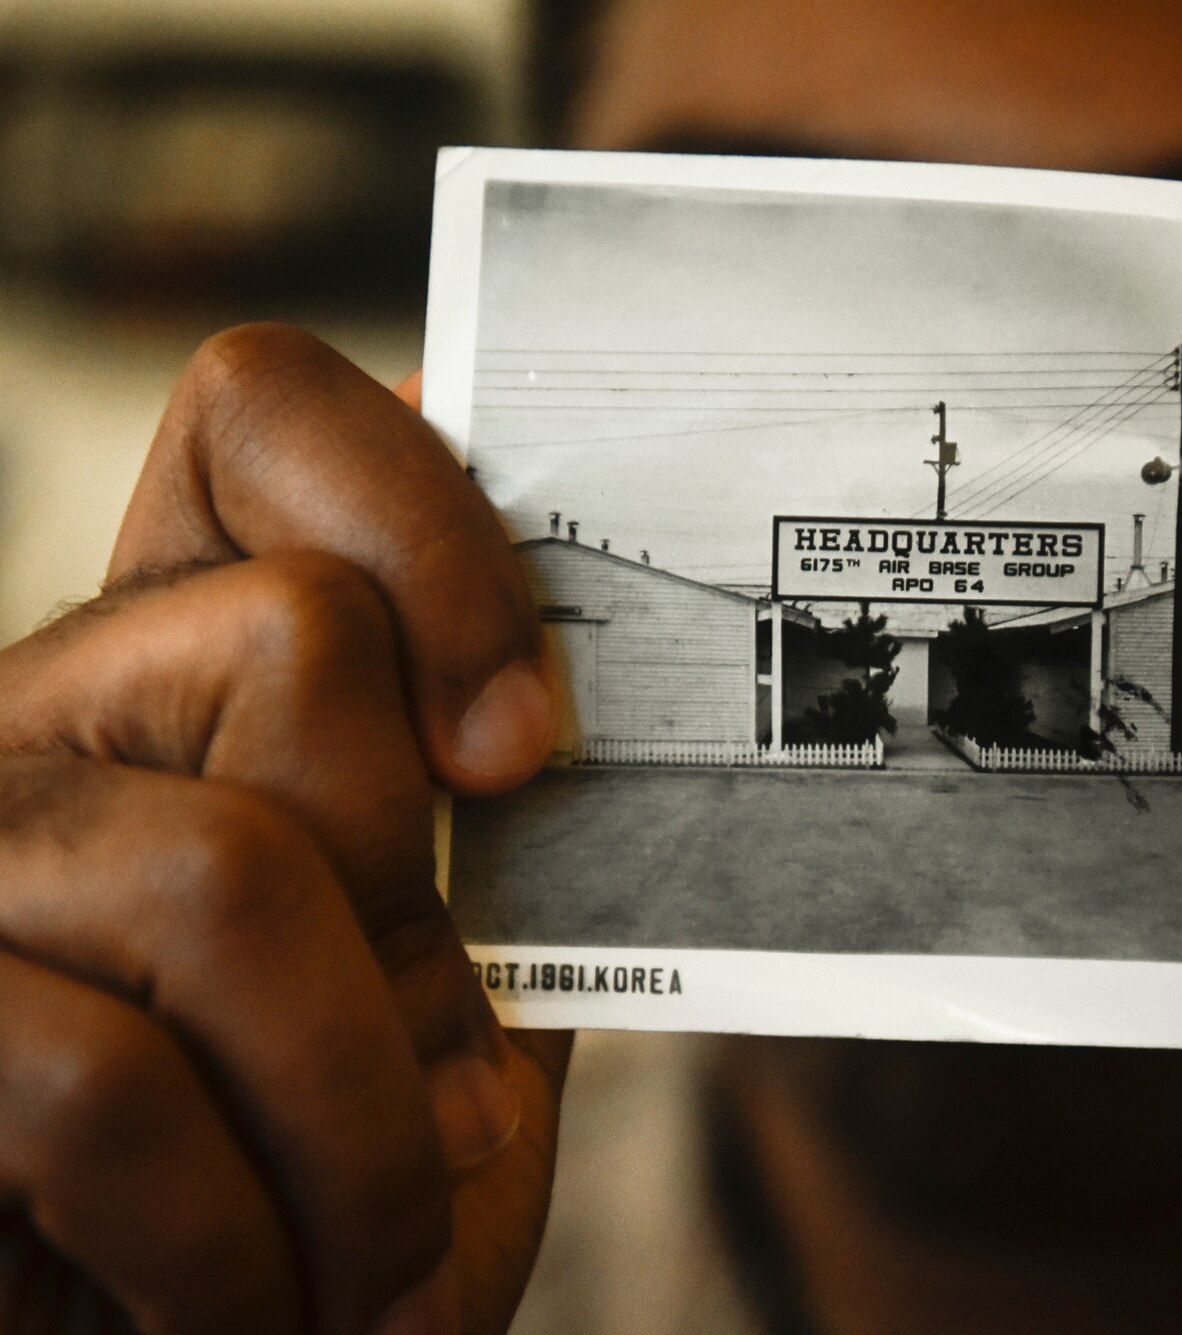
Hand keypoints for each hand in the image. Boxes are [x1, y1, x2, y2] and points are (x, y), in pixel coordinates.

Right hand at [0, 325, 569, 1333]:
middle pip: (296, 632)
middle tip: (422, 1083)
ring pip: (227, 871)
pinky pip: (103, 1084)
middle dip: (415, 905)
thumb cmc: (331, 1214)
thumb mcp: (456, 1014)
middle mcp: (39, 723)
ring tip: (372, 1256)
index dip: (423, 517)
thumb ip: (500, 847)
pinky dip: (239, 1245)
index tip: (521, 742)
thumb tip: (564, 637)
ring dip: (359, 1126)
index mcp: (187, 681)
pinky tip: (244, 1307)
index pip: (264, 421)